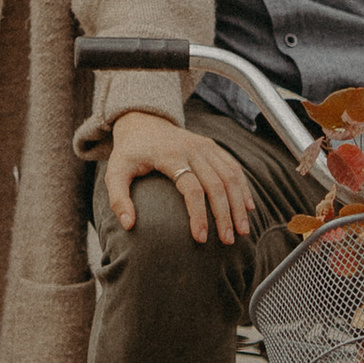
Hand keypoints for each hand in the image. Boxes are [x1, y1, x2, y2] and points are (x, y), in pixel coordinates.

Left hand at [104, 108, 256, 245]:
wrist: (143, 121)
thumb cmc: (129, 152)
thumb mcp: (115, 171)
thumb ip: (118, 198)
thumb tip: (128, 225)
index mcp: (170, 155)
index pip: (191, 188)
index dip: (198, 214)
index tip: (201, 238)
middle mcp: (192, 149)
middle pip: (216, 184)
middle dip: (225, 215)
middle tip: (228, 240)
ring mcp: (205, 146)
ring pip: (230, 176)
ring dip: (239, 204)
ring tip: (243, 231)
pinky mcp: (212, 146)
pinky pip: (233, 167)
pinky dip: (243, 187)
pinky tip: (248, 207)